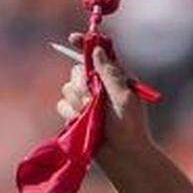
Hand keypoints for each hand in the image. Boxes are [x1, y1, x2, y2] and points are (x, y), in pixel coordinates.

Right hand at [55, 32, 151, 155]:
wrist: (122, 154)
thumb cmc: (130, 126)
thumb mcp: (125, 96)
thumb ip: (110, 73)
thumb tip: (97, 49)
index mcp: (115, 78)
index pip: (97, 55)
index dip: (84, 45)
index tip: (73, 38)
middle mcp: (99, 86)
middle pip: (76, 71)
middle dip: (81, 83)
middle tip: (92, 97)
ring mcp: (86, 100)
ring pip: (67, 88)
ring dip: (78, 102)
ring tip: (92, 115)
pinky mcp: (75, 113)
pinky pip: (62, 105)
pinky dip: (71, 113)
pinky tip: (82, 122)